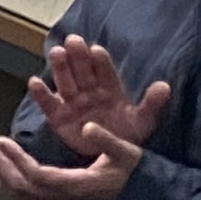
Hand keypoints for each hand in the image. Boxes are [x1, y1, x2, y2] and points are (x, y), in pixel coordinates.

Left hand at [0, 130, 142, 199]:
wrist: (146, 199)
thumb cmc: (137, 173)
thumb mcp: (127, 152)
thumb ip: (107, 141)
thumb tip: (87, 127)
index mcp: (79, 185)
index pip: (39, 176)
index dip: (17, 160)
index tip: (1, 140)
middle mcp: (67, 199)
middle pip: (24, 187)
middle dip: (0, 165)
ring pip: (24, 195)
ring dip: (1, 173)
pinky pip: (29, 198)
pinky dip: (11, 184)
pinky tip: (0, 171)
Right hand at [31, 37, 172, 154]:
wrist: (110, 158)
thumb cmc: (126, 135)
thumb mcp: (143, 121)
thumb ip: (151, 104)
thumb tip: (165, 86)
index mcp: (109, 89)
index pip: (104, 70)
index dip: (100, 60)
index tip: (96, 50)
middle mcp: (88, 91)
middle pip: (82, 70)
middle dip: (78, 56)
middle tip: (73, 41)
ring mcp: (72, 103)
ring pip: (65, 81)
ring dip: (60, 67)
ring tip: (56, 53)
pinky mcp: (58, 117)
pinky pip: (48, 104)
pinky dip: (41, 94)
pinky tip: (35, 82)